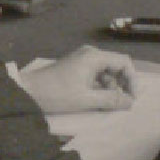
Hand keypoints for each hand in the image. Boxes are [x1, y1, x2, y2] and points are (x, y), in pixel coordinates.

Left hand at [17, 47, 135, 114]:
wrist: (26, 92)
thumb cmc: (57, 94)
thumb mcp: (85, 99)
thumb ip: (110, 100)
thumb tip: (131, 103)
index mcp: (94, 56)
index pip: (124, 62)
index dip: (132, 80)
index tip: (132, 98)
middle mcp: (90, 54)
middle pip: (115, 66)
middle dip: (121, 85)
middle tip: (121, 104)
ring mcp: (82, 60)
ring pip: (105, 72)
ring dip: (110, 88)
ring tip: (107, 105)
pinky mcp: (75, 67)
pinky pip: (95, 75)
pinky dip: (99, 87)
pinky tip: (96, 100)